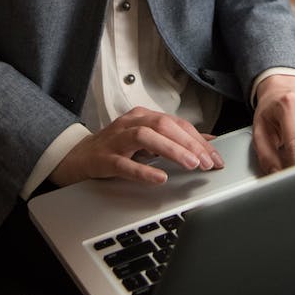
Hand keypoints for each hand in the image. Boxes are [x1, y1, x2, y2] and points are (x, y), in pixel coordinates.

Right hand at [49, 107, 224, 187]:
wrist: (77, 157)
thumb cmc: (116, 147)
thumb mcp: (148, 140)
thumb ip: (174, 140)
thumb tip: (208, 142)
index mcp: (144, 116)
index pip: (177, 124)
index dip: (199, 140)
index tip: (216, 157)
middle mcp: (131, 123)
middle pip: (165, 125)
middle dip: (190, 144)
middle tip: (208, 162)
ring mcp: (116, 140)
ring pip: (146, 137)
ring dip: (172, 150)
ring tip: (191, 165)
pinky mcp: (104, 159)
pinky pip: (124, 163)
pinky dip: (143, 170)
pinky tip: (159, 178)